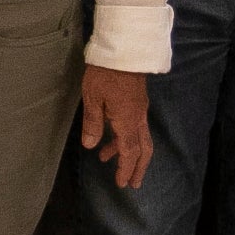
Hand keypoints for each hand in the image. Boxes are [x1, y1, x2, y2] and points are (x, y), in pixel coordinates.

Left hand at [80, 65, 153, 188]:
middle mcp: (138, 118)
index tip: (123, 183)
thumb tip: (91, 145)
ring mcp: (139, 110)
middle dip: (137, 167)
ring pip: (139, 138)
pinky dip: (124, 137)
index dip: (126, 169)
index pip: (130, 152)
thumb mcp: (93, 99)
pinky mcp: (137, 102)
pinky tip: (109, 137)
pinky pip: (135, 127)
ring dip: (128, 152)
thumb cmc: (105, 74)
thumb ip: (93, 123)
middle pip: (143, 149)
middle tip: (131, 183)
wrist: (124, 51)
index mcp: (128, 121)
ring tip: (109, 161)